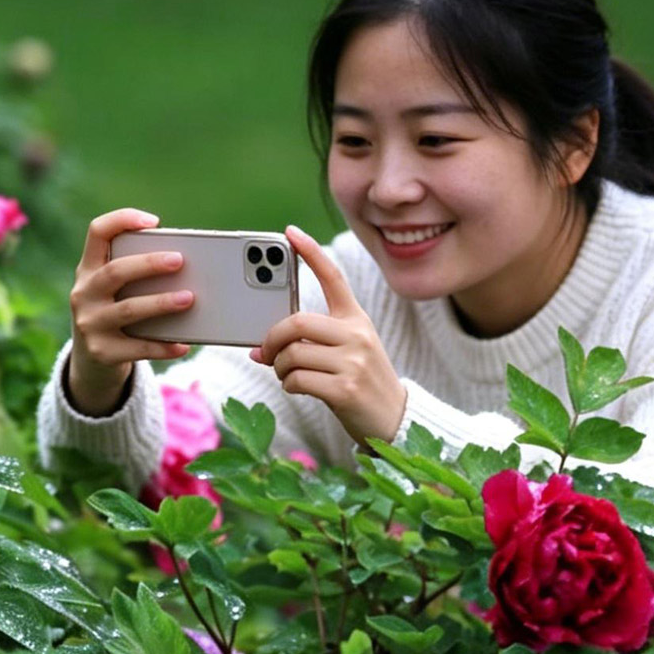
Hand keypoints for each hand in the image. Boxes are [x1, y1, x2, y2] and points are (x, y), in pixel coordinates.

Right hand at [65, 208, 194, 414]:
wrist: (90, 360)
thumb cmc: (114, 312)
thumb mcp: (113, 289)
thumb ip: (135, 274)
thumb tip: (186, 269)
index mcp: (88, 269)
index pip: (97, 232)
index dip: (122, 220)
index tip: (153, 222)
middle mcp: (84, 293)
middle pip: (115, 271)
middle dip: (149, 264)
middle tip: (179, 260)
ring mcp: (89, 324)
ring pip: (128, 309)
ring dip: (161, 303)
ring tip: (189, 298)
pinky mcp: (102, 352)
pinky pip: (137, 347)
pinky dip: (163, 346)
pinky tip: (183, 344)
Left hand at [250, 226, 406, 446]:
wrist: (394, 420)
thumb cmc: (360, 382)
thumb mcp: (345, 353)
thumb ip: (309, 343)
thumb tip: (258, 349)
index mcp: (356, 319)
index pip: (332, 278)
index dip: (310, 253)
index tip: (290, 233)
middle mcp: (357, 335)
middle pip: (297, 321)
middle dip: (272, 338)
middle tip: (265, 351)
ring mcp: (353, 362)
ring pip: (293, 353)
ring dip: (279, 366)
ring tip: (285, 373)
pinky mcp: (345, 389)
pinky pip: (297, 380)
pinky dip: (288, 385)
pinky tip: (296, 388)